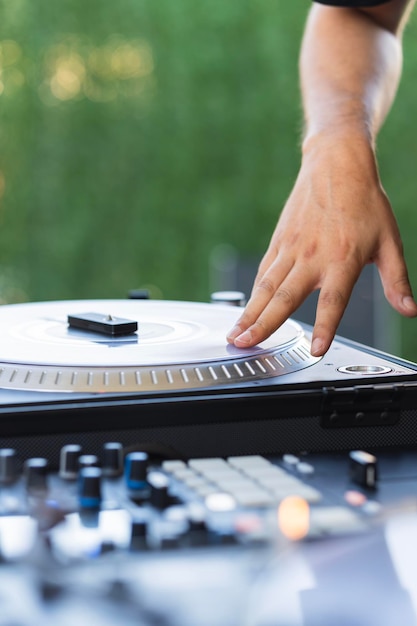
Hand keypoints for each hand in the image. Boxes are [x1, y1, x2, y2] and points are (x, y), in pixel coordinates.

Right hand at [227, 133, 416, 354]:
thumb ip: (396, 280)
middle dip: (262, 325)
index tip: (316, 349)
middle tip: (244, 345)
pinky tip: (246, 310)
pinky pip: (263, 273)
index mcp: (343, 260)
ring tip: (235, 335)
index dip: (325, 327)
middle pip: (283, 298)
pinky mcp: (279, 242)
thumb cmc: (364, 201)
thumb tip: (409, 310)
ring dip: (248, 314)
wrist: (335, 164)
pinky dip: (252, 294)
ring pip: (265, 288)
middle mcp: (312, 257)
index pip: (333, 301)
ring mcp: (291, 249)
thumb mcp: (389, 242)